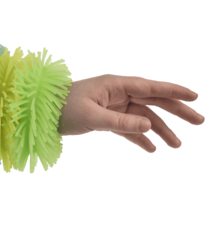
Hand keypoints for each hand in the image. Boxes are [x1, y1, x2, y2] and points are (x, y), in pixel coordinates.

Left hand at [57, 74, 204, 152]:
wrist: (41, 113)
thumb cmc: (62, 108)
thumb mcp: (92, 116)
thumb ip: (121, 122)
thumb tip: (150, 125)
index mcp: (115, 85)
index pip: (150, 87)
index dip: (174, 91)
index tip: (195, 96)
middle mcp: (116, 93)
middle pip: (152, 100)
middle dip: (175, 111)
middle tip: (198, 121)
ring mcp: (112, 105)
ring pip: (142, 117)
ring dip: (159, 129)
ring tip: (176, 145)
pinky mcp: (105, 117)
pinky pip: (127, 127)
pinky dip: (139, 137)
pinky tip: (151, 148)